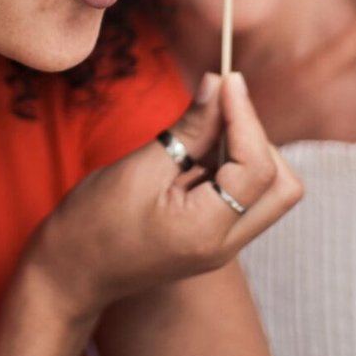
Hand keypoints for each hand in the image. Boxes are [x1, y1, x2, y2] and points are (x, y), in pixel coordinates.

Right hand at [20, 71, 302, 319]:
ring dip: (247, 151)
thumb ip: (188, 129)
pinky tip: (197, 150)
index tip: (227, 81)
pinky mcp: (215, 238)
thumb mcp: (139, 168)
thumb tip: (218, 83)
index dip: (246, 117)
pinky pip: (245, 196)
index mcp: (206, 232)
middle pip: (283, 187)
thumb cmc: (92, 224)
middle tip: (218, 109)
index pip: (258, 168)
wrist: (71, 274)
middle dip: (258, 139)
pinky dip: (232, 165)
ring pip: (270, 191)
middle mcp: (226, 245)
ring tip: (201, 131)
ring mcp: (224, 246)